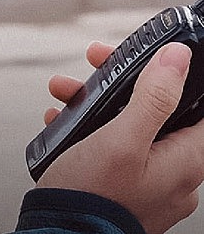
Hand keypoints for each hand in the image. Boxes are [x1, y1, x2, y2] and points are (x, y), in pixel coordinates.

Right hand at [38, 43, 203, 233]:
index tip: (148, 55)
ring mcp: (150, 182)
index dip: (175, 73)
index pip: (199, 105)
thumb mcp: (121, 139)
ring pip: (131, 125)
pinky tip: (62, 122)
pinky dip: (89, 128)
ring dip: (96, 101)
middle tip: (96, 60)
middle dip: (123, 79)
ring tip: (64, 92)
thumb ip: (154, 97)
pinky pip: (114, 146)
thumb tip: (178, 57)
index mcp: (186, 161)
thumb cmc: (94, 197)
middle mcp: (174, 173)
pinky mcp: (125, 188)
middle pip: (160, 109)